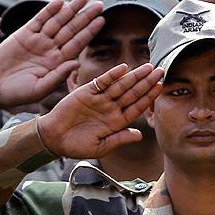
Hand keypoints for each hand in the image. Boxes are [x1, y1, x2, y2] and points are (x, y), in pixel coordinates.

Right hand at [0, 0, 104, 118]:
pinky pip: (39, 20)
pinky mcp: (24, 34)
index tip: (101, 20)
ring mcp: (38, 41)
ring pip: (58, 22)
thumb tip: (77, 63)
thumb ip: (58, 77)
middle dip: (85, 17)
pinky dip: (49, 10)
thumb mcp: (40, 89)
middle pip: (71, 30)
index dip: (89, 32)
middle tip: (100, 4)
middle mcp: (50, 49)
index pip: (77, 44)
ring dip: (71, 10)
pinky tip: (60, 2)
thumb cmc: (17, 93)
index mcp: (57, 63)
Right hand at [37, 63, 163, 158]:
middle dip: (146, 82)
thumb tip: (140, 135)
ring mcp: (99, 99)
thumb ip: (119, 139)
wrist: (53, 139)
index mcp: (116, 122)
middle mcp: (110, 108)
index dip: (149, 97)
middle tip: (161, 70)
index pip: (137, 107)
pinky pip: (102, 82)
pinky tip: (123, 68)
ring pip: (120, 85)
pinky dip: (112, 75)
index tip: (160, 87)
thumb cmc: (76, 146)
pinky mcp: (86, 92)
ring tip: (147, 67)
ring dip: (134, 76)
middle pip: (132, 93)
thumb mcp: (101, 147)